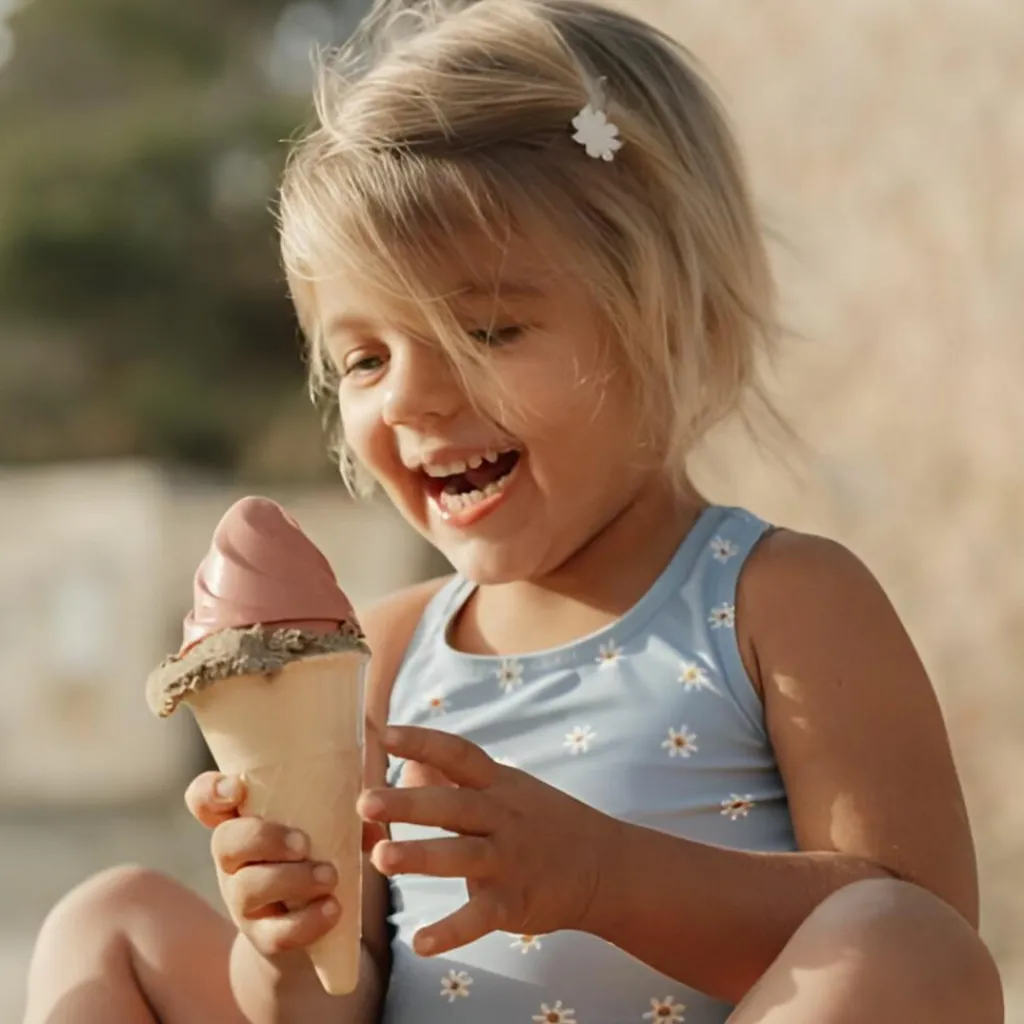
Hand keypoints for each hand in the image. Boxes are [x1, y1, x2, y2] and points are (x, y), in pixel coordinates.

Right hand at [184, 772, 385, 961]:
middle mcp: (235, 859)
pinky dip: (306, 922)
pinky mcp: (263, 937)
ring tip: (331, 875)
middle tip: (304, 841)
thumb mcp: (330, 817)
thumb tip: (375, 779)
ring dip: (292, 879)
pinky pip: (274, 933)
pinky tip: (333, 909)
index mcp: (245, 818)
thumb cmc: (321, 849)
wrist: (317, 924)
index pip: (205, 798)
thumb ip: (347, 795)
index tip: (236, 788)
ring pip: (247, 888)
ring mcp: (244, 900)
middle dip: (263, 838)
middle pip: (224, 842)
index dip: (209, 791)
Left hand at [357, 726, 620, 956]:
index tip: (386, 734)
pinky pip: (479, 917)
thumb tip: (408, 762)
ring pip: (461, 856)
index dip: (424, 742)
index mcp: (498, 784)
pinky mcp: (513, 903)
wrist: (604, 866)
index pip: (459, 754)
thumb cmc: (541, 821)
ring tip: (380, 857)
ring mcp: (509, 860)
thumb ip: (455, 778)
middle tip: (365, 801)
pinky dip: (451, 930)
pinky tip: (420, 942)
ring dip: (420, 856)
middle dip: (409, 803)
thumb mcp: (506, 789)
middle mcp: (502, 817)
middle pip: (453, 805)